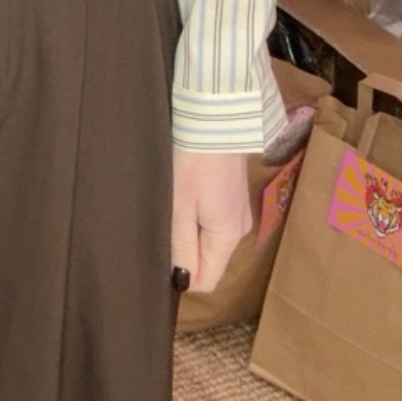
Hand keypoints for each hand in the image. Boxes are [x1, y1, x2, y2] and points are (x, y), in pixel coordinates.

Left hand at [171, 148, 252, 294]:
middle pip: (209, 259)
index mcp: (228, 237)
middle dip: (184, 252)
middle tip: (163, 224)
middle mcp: (239, 229)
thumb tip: (184, 282)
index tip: (162, 252)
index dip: (182, 275)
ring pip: (210, 239)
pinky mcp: (233, 195)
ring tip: (173, 206)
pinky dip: (198, 215)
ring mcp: (238, 211)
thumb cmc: (193, 162)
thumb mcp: (180, 207)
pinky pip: (214, 220)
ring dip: (189, 231)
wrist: (215, 118)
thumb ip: (181, 247)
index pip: (207, 280)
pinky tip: (185, 194)